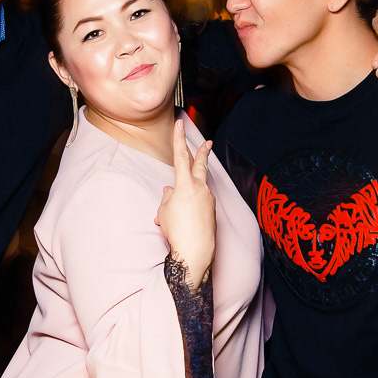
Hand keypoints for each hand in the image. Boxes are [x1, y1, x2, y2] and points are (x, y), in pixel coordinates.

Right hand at [155, 119, 214, 286]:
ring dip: (187, 193)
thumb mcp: (165, 211)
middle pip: (200, 165)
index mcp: (186, 185)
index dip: (178, 138)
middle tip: (207, 142)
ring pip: (197, 189)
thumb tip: (170, 191)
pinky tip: (185, 218)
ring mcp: (209, 200)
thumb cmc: (176, 231)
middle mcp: (201, 189)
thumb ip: (168, 197)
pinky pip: (199, 203)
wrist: (194, 253)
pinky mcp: (212, 212)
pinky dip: (190, 206)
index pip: (181, 156)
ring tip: (176, 210)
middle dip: (202, 152)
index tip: (179, 124)